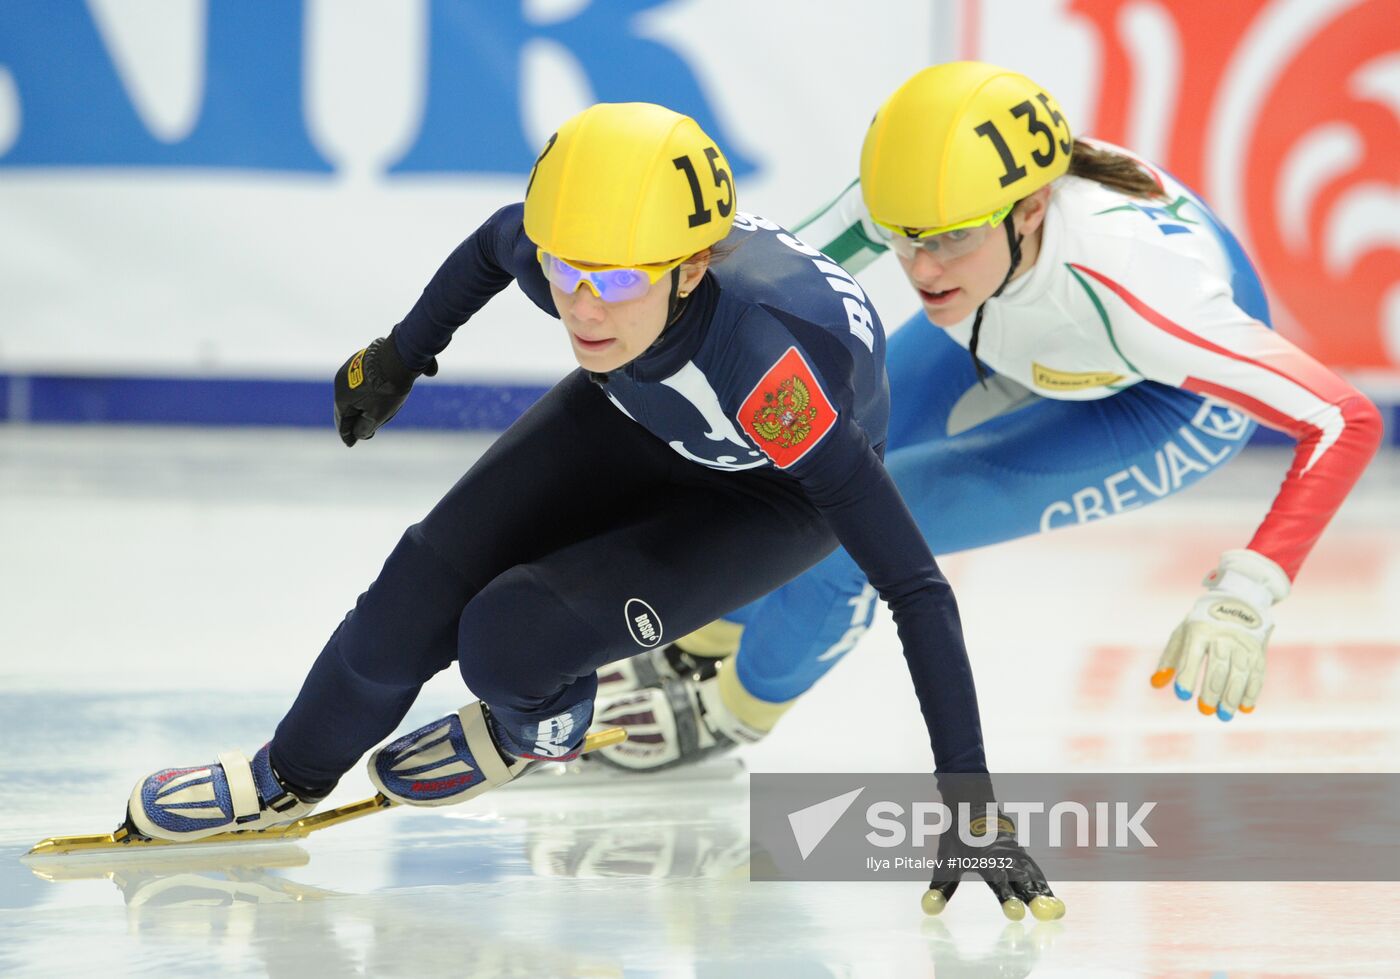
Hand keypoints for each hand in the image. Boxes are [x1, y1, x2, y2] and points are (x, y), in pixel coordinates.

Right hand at [333, 335, 436, 445]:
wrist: (399, 356)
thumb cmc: (387, 389)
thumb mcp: (376, 415)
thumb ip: (365, 428)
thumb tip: (358, 434)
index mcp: (341, 397)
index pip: (342, 420)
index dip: (347, 434)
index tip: (350, 444)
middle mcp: (342, 381)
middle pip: (348, 406)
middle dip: (354, 420)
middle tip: (359, 432)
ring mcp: (353, 368)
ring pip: (357, 393)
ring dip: (362, 405)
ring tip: (370, 415)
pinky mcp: (365, 360)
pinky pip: (366, 382)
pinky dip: (370, 392)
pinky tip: (378, 395)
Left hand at [924, 812, 1064, 921]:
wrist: (971, 804)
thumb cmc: (958, 836)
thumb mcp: (947, 860)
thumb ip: (942, 887)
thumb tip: (929, 909)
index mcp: (985, 858)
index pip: (998, 881)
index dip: (1007, 897)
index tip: (1015, 913)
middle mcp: (1004, 855)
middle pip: (1021, 879)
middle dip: (1033, 897)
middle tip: (1045, 915)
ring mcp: (1015, 852)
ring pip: (1032, 874)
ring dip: (1043, 891)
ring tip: (1056, 911)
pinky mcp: (1021, 851)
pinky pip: (1035, 869)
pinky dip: (1043, 883)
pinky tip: (1052, 898)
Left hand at [1152, 548, 1289, 720]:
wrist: (1238, 603)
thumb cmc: (1202, 624)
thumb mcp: (1183, 634)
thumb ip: (1169, 659)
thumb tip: (1155, 684)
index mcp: (1200, 631)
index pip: (1193, 656)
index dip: (1187, 676)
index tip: (1182, 695)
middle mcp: (1223, 637)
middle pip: (1218, 667)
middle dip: (1211, 691)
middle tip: (1205, 711)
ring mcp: (1243, 644)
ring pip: (1240, 673)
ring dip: (1232, 696)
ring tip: (1224, 715)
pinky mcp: (1258, 651)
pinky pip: (1257, 675)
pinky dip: (1251, 693)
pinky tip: (1244, 708)